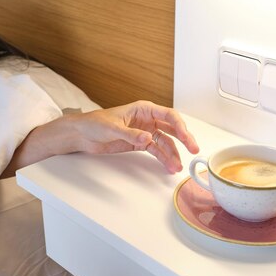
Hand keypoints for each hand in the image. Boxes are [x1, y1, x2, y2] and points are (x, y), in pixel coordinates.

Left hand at [71, 100, 199, 172]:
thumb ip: (130, 134)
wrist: (81, 134)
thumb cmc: (94, 123)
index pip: (168, 115)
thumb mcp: (111, 127)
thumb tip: (148, 138)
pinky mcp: (139, 144)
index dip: (181, 126)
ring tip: (177, 167)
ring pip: (165, 142)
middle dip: (183, 140)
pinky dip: (163, 158)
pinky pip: (156, 150)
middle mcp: (147, 119)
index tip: (188, 139)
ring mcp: (145, 132)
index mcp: (143, 108)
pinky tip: (169, 166)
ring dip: (172, 154)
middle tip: (193, 150)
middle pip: (172, 128)